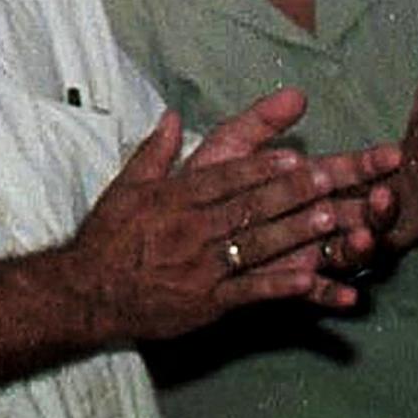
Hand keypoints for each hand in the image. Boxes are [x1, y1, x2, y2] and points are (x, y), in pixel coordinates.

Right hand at [69, 92, 397, 341]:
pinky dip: (279, 284)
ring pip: (254, 245)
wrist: (87, 290)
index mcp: (173, 198)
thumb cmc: (109, 237)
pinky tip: (310, 279)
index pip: (224, 178)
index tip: (295, 157)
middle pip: (247, 207)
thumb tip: (173, 116)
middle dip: (289, 193)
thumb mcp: (125, 186)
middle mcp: (190, 228)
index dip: (261, 167)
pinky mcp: (207, 301)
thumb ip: (155, 152)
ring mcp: (201, 266)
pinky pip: (249, 291)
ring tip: (330, 220)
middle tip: (327, 180)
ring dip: (294, 232)